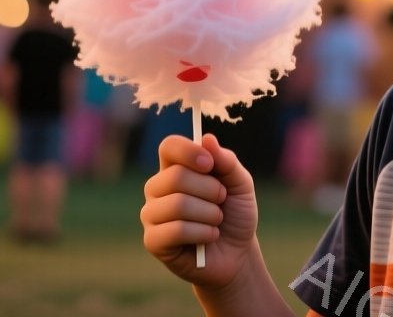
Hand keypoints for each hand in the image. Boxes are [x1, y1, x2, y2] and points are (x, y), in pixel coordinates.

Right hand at [142, 132, 258, 289]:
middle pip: (175, 176)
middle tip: (221, 200)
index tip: (210, 165)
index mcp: (175, 167)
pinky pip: (176, 230)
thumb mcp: (240, 184)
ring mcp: (152, 214)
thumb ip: (226, 161)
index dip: (189, 151)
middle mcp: (157, 188)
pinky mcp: (153, 241)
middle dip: (210, 190)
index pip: (169, 146)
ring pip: (178, 205)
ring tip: (217, 221)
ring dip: (209, 214)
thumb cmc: (235, 214)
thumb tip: (207, 139)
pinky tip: (209, 236)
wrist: (237, 253)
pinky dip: (202, 233)